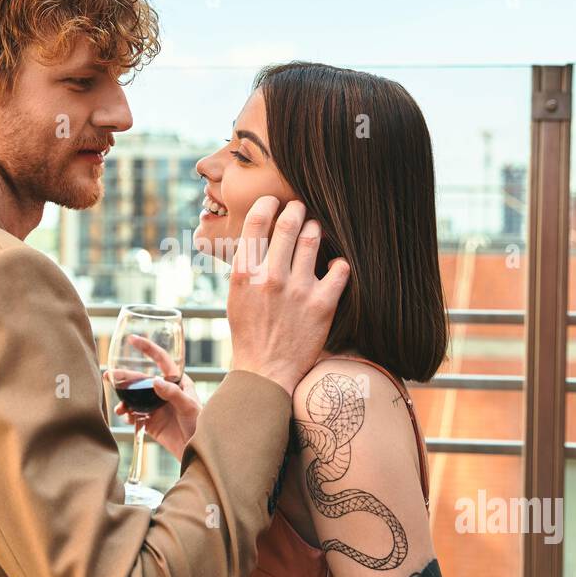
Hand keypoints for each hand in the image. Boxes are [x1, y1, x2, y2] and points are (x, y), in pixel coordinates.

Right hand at [114, 334, 202, 460]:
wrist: (196, 451)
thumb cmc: (200, 425)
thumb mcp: (189, 407)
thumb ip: (173, 394)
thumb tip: (154, 381)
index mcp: (177, 381)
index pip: (161, 360)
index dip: (147, 348)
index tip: (132, 339)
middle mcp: (164, 391)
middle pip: (141, 379)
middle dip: (124, 377)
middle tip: (109, 375)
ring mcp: (156, 406)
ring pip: (135, 397)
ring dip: (124, 400)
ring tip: (119, 408)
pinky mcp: (150, 421)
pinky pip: (134, 414)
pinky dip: (128, 415)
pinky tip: (127, 417)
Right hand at [228, 195, 349, 397]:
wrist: (265, 373)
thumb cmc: (249, 333)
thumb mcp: (235, 296)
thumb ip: (245, 266)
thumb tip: (256, 235)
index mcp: (244, 273)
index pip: (256, 222)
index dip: (268, 205)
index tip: (274, 203)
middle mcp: (270, 277)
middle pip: (288, 224)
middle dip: (296, 209)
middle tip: (299, 208)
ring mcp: (298, 290)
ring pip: (313, 238)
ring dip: (315, 229)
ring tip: (315, 231)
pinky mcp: (322, 305)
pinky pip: (340, 269)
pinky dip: (339, 264)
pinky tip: (334, 268)